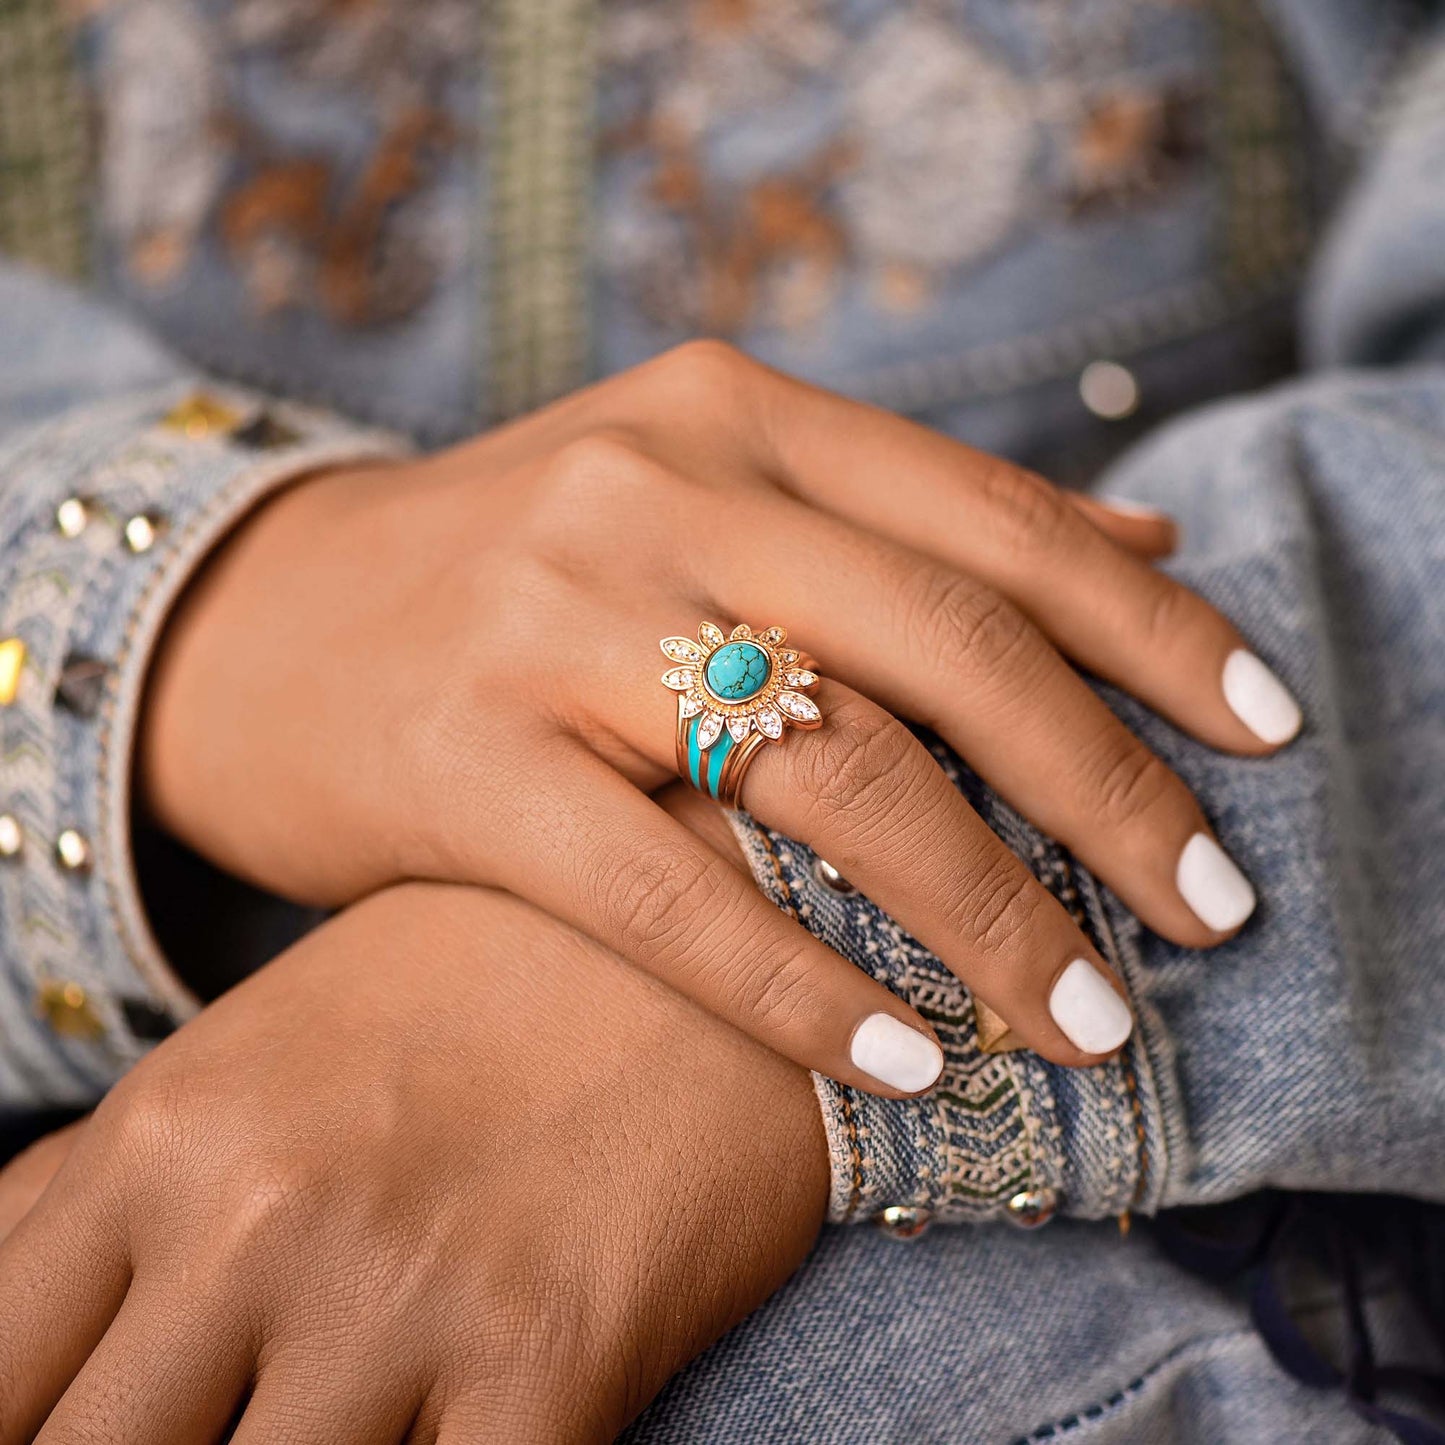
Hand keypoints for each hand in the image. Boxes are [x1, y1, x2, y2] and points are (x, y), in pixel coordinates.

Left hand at [0, 881, 827, 1442]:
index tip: (81, 1432)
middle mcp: (263, 1215)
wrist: (715, 910)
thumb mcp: (267, 1045)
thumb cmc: (483, 981)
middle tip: (228, 1431)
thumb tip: (8, 1281)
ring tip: (347, 1433)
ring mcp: (408, 1287)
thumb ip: (111, 1189)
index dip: (16, 1437)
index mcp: (172, 1136)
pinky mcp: (552, 1349)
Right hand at [139, 341, 1299, 1087]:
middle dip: (1101, 784)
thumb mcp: (706, 491)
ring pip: (822, 768)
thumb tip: (1136, 536)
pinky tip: (904, 1060)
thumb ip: (910, 516)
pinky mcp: (460, 758)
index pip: (986, 517)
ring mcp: (549, 619)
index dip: (1147, 624)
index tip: (1262, 726)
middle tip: (1214, 903)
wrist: (258, 621)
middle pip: (938, 640)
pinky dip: (795, 983)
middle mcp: (651, 490)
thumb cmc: (514, 571)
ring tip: (1090, 1015)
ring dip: (982, 907)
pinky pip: (661, 890)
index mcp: (730, 414)